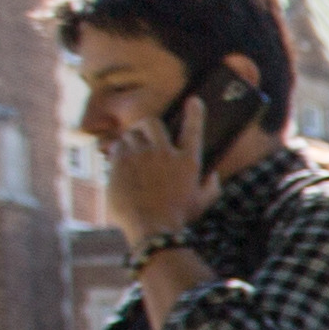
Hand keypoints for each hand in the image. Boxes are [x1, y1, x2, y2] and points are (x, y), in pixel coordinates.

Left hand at [97, 93, 212, 252]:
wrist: (152, 229)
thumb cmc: (179, 218)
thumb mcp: (202, 203)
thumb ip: (211, 186)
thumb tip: (212, 174)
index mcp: (188, 161)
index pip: (193, 129)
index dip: (195, 113)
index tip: (193, 100)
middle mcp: (164, 153)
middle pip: (152, 123)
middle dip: (147, 125)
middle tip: (144, 134)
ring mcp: (140, 156)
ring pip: (130, 135)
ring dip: (131, 142)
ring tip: (132, 155)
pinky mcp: (120, 163)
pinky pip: (116, 148)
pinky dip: (118, 153)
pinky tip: (121, 165)